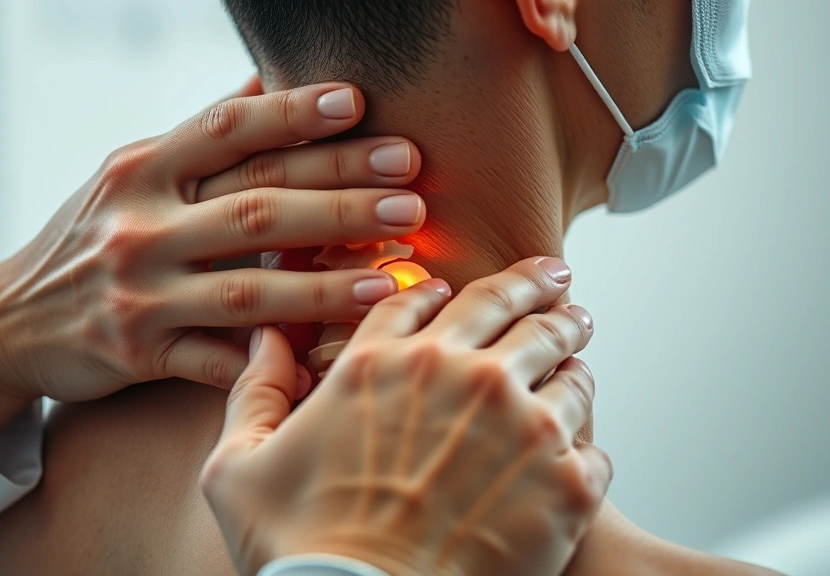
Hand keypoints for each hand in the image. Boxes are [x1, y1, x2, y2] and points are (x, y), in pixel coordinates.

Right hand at [0, 80, 425, 449]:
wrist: (6, 321)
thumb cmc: (87, 239)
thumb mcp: (128, 175)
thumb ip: (197, 138)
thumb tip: (264, 85)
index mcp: (141, 169)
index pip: (228, 130)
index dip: (294, 113)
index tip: (358, 103)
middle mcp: (139, 227)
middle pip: (257, 206)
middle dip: (341, 197)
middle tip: (411, 190)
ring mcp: (140, 295)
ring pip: (251, 289)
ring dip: (328, 284)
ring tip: (394, 275)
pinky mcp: (141, 355)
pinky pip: (222, 362)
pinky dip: (279, 361)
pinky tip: (332, 357)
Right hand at [202, 257, 612, 575]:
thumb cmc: (299, 553)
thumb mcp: (238, 468)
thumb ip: (255, 392)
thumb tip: (265, 338)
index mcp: (379, 365)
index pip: (421, 297)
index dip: (439, 288)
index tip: (454, 288)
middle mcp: (457, 377)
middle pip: (510, 305)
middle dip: (535, 285)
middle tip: (555, 277)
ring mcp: (520, 424)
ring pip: (565, 358)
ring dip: (570, 345)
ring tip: (579, 341)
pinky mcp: (565, 481)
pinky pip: (592, 440)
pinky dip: (584, 436)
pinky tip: (578, 439)